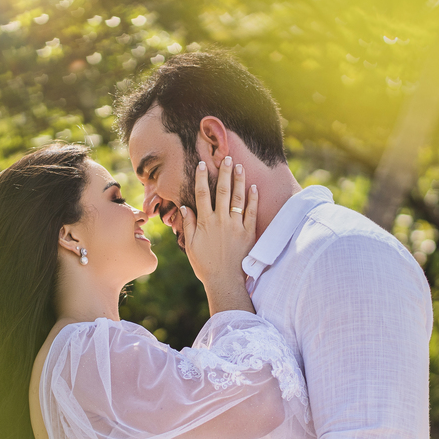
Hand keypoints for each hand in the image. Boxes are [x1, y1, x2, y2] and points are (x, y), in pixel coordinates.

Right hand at [180, 156, 257, 307]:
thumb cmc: (205, 265)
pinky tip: (253, 187)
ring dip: (239, 181)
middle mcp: (220, 220)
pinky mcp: (248, 233)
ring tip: (240, 166)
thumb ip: (188, 225)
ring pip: (238, 198)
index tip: (203, 164)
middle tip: (226, 157)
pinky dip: (253, 199)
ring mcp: (236, 225)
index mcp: (205, 222)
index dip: (202, 177)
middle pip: (222, 191)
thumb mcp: (191, 245)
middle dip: (224, 172)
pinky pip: (251, 212)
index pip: (202, 194)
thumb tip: (185, 207)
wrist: (224, 281)